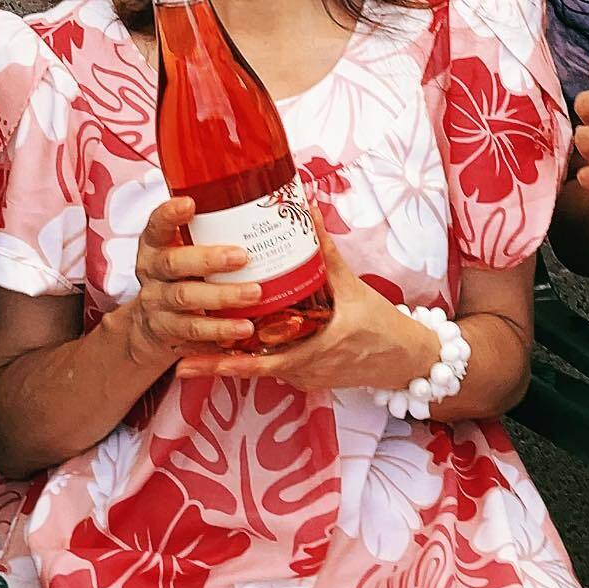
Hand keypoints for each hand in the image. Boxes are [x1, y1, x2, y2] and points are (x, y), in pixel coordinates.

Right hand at [119, 198, 264, 368]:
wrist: (148, 326)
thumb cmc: (179, 275)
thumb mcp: (180, 250)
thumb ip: (209, 231)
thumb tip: (274, 203)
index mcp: (154, 246)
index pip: (156, 225)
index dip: (169, 215)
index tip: (190, 204)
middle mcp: (152, 273)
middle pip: (174, 263)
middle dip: (208, 259)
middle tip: (242, 256)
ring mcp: (158, 305)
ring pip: (188, 301)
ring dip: (222, 298)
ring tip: (254, 295)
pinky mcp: (169, 332)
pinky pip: (195, 334)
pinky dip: (220, 333)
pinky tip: (244, 330)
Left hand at [179, 212, 440, 392]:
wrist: (407, 360)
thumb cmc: (382, 326)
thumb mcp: (353, 287)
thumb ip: (326, 251)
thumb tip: (307, 210)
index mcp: (314, 350)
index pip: (262, 362)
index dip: (228, 362)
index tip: (195, 356)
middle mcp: (304, 370)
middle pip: (253, 369)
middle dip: (216, 365)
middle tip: (181, 359)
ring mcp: (305, 377)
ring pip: (261, 370)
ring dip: (231, 363)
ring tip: (192, 353)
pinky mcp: (308, 376)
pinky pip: (275, 368)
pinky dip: (253, 359)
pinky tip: (230, 346)